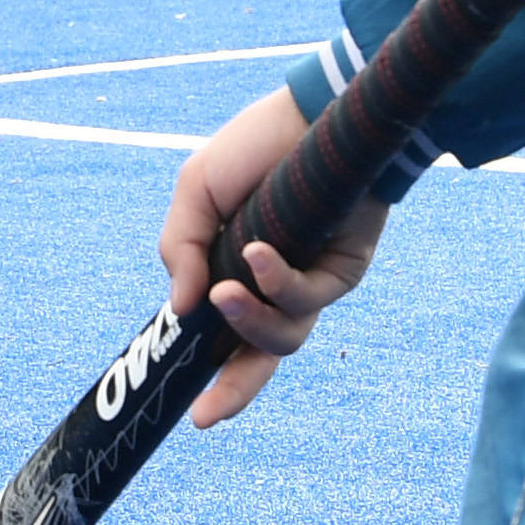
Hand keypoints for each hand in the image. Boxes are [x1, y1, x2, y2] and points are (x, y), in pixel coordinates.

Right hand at [159, 84, 389, 429]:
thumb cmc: (256, 148)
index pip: (223, 339)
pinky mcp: (344, 269)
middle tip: (203, 415)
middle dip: (233, 392)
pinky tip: (260, 252)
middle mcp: (275, 288)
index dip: (208, 378)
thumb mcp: (197, 193)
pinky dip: (277, 281)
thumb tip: (184, 308)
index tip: (190, 415)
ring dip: (248, 321)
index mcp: (237, 275)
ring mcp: (311, 282)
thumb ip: (181, 249)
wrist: (315, 110)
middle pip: (259, 359)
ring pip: (283, 335)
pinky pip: (307, 296)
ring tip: (227, 289)